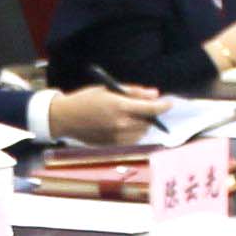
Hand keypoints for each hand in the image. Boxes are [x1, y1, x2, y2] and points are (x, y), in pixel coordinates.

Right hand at [49, 84, 163, 147]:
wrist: (65, 118)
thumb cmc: (86, 99)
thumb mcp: (109, 89)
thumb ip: (134, 92)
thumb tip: (155, 94)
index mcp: (119, 106)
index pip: (151, 108)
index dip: (163, 106)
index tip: (170, 103)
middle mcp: (120, 124)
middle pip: (148, 121)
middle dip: (151, 113)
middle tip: (148, 106)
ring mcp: (116, 137)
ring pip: (141, 132)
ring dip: (143, 124)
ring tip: (133, 116)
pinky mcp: (112, 146)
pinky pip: (132, 140)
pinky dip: (134, 133)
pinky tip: (125, 125)